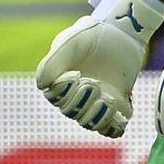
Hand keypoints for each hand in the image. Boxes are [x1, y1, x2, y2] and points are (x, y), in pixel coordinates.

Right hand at [36, 0, 163, 137]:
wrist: (121, 33)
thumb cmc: (92, 34)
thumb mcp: (71, 41)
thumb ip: (54, 60)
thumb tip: (41, 85)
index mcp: (59, 79)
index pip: (55, 98)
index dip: (63, 91)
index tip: (76, 74)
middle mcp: (75, 95)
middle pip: (70, 112)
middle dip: (81, 100)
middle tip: (94, 82)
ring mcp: (95, 103)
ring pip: (89, 123)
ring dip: (97, 115)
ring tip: (108, 98)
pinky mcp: (116, 109)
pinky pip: (112, 129)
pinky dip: (114, 125)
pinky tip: (118, 111)